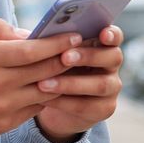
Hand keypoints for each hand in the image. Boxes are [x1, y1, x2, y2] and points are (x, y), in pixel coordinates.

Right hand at [0, 18, 84, 142]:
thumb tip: (26, 32)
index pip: (32, 50)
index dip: (57, 42)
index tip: (74, 34)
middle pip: (46, 70)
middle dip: (67, 58)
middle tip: (82, 49)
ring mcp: (2, 108)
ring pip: (46, 91)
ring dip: (62, 80)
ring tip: (72, 68)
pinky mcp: (4, 125)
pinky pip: (35, 109)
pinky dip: (46, 96)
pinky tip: (51, 86)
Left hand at [32, 24, 123, 142]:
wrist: (57, 104)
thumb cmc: (54, 68)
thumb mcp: (53, 53)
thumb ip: (51, 43)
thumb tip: (28, 36)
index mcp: (102, 44)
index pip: (114, 36)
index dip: (111, 34)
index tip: (102, 33)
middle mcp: (112, 65)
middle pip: (113, 57)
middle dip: (88, 56)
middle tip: (64, 57)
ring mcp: (112, 88)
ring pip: (100, 84)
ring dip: (71, 83)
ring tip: (44, 83)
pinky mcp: (104, 109)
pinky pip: (86, 105)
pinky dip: (64, 102)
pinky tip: (44, 99)